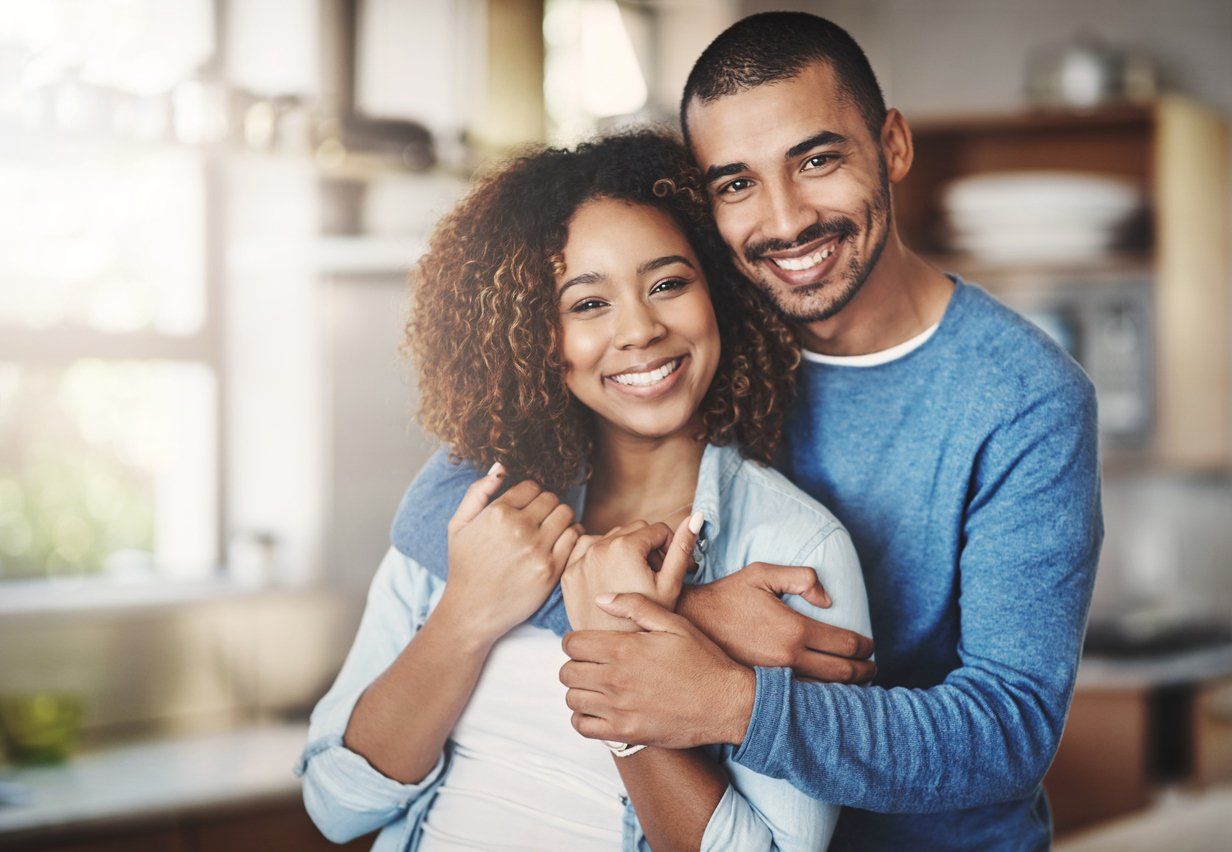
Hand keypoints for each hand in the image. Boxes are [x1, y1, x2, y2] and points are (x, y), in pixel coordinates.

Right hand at [438, 464, 580, 644]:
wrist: (472, 610)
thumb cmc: (464, 566)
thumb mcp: (458, 525)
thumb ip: (478, 492)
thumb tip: (500, 467)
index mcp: (497, 513)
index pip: (532, 487)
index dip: (530, 496)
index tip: (526, 508)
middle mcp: (518, 528)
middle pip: (551, 499)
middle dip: (547, 506)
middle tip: (540, 520)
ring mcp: (536, 549)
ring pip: (566, 514)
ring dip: (561, 519)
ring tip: (551, 530)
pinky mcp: (551, 569)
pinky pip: (574, 537)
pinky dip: (572, 536)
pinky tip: (560, 543)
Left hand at [560, 593, 754, 747]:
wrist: (727, 703)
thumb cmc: (703, 660)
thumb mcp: (674, 624)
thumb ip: (635, 606)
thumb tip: (600, 599)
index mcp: (624, 650)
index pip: (572, 644)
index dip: (576, 641)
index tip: (588, 644)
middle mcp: (616, 680)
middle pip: (567, 672)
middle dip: (576, 664)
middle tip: (592, 663)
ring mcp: (619, 709)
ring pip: (572, 699)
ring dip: (580, 690)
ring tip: (597, 685)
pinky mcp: (625, 733)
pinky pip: (583, 727)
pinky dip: (584, 717)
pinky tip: (600, 708)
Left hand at [561, 513, 701, 631]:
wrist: (614, 653)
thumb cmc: (647, 623)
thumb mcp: (670, 585)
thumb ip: (682, 548)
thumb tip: (696, 516)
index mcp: (624, 546)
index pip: (657, 529)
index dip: (670, 547)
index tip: (674, 569)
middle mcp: (598, 547)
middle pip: (633, 531)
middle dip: (648, 548)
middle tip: (655, 576)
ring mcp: (579, 560)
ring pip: (611, 539)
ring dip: (626, 551)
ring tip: (634, 580)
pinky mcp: (568, 573)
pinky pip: (589, 552)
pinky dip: (602, 559)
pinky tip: (613, 581)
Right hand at [678, 562, 875, 682]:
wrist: (689, 624)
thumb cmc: (727, 596)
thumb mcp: (762, 573)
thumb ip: (801, 578)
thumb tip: (828, 600)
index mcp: (794, 629)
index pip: (845, 644)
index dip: (864, 646)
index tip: (870, 646)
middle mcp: (789, 659)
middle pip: (842, 673)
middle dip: (864, 671)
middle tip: (872, 667)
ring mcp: (775, 679)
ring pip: (825, 692)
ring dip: (847, 690)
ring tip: (856, 683)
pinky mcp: (763, 690)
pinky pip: (802, 700)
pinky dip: (822, 699)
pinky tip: (827, 695)